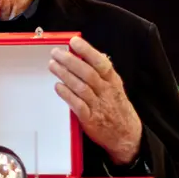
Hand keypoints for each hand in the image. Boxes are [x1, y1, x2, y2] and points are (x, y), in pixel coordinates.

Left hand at [49, 36, 142, 164]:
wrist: (126, 135)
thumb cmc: (117, 108)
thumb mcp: (115, 87)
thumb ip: (103, 72)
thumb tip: (90, 54)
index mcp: (113, 82)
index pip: (101, 62)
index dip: (87, 51)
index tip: (74, 42)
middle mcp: (106, 92)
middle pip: (87, 73)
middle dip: (70, 61)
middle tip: (56, 53)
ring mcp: (98, 106)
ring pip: (81, 87)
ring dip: (65, 75)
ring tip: (52, 66)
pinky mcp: (90, 119)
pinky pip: (77, 105)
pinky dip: (67, 95)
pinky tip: (58, 87)